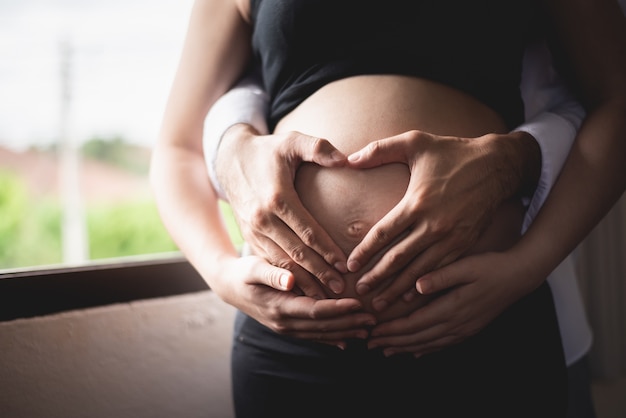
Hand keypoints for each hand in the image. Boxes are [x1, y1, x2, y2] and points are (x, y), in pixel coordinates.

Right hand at [216, 124, 349, 295]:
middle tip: (340, 290)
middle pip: (295, 253)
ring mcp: (254, 230)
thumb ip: (319, 148)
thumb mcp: (292, 141)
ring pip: (281, 263)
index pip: (307, 230)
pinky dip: (287, 278)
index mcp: (277, 198)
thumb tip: (345, 159)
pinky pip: (270, 262)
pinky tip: (303, 289)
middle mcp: (263, 219)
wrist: (229, 159)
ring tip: (325, 297)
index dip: (327, 249)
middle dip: (319, 273)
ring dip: (303, 282)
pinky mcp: (249, 237)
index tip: (345, 265)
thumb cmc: (268, 150)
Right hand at [217, 254, 376, 346]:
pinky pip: (313, 336)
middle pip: (323, 326)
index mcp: (279, 307)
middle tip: (373, 318)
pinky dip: (331, 338)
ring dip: (345, 332)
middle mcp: (284, 323)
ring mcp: (286, 329)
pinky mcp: (287, 328)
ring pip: (321, 334)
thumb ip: (273, 274)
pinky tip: (347, 340)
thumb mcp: (254, 267)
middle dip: (349, 323)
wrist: (229, 286)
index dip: (338, 309)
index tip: (357, 304)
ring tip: (367, 329)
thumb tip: (290, 281)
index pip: (315, 311)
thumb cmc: (244, 271)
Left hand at [345, 130, 539, 309]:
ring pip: (419, 270)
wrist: (498, 166)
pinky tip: (412, 296)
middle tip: (360, 292)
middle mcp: (434, 224)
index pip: (384, 233)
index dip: (365, 251)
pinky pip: (440, 270)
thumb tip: (349, 159)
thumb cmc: (452, 152)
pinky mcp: (464, 244)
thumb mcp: (416, 142)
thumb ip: (380, 150)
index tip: (350, 265)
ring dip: (398, 288)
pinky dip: (424, 284)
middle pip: (398, 258)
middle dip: (377, 277)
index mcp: (417, 202)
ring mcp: (451, 238)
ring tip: (381, 304)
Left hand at [366, 250, 538, 355]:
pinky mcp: (470, 328)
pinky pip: (444, 344)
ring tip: (387, 351)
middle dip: (392, 342)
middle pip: (418, 338)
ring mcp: (465, 328)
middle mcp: (457, 323)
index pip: (414, 323)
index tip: (372, 332)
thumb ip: (441, 276)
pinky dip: (427, 349)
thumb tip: (416, 285)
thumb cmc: (491, 267)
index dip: (391, 330)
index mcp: (452, 308)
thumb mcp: (466, 266)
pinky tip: (417, 352)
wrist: (519, 277)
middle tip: (370, 345)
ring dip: (406, 348)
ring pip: (429, 344)